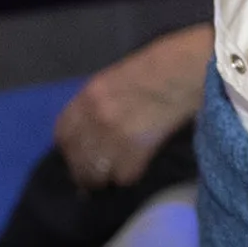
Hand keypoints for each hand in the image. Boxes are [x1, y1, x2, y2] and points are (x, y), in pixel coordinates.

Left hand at [54, 24, 211, 187]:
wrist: (184, 71)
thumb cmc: (154, 68)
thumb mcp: (113, 79)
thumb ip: (95, 104)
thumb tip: (88, 131)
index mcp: (87, 96)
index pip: (62, 135)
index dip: (68, 149)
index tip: (76, 156)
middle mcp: (95, 118)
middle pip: (77, 159)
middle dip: (83, 171)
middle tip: (93, 176)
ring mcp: (114, 137)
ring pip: (96, 174)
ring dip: (103, 178)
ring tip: (113, 175)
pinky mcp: (137, 152)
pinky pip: (123, 176)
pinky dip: (128, 175)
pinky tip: (136, 165)